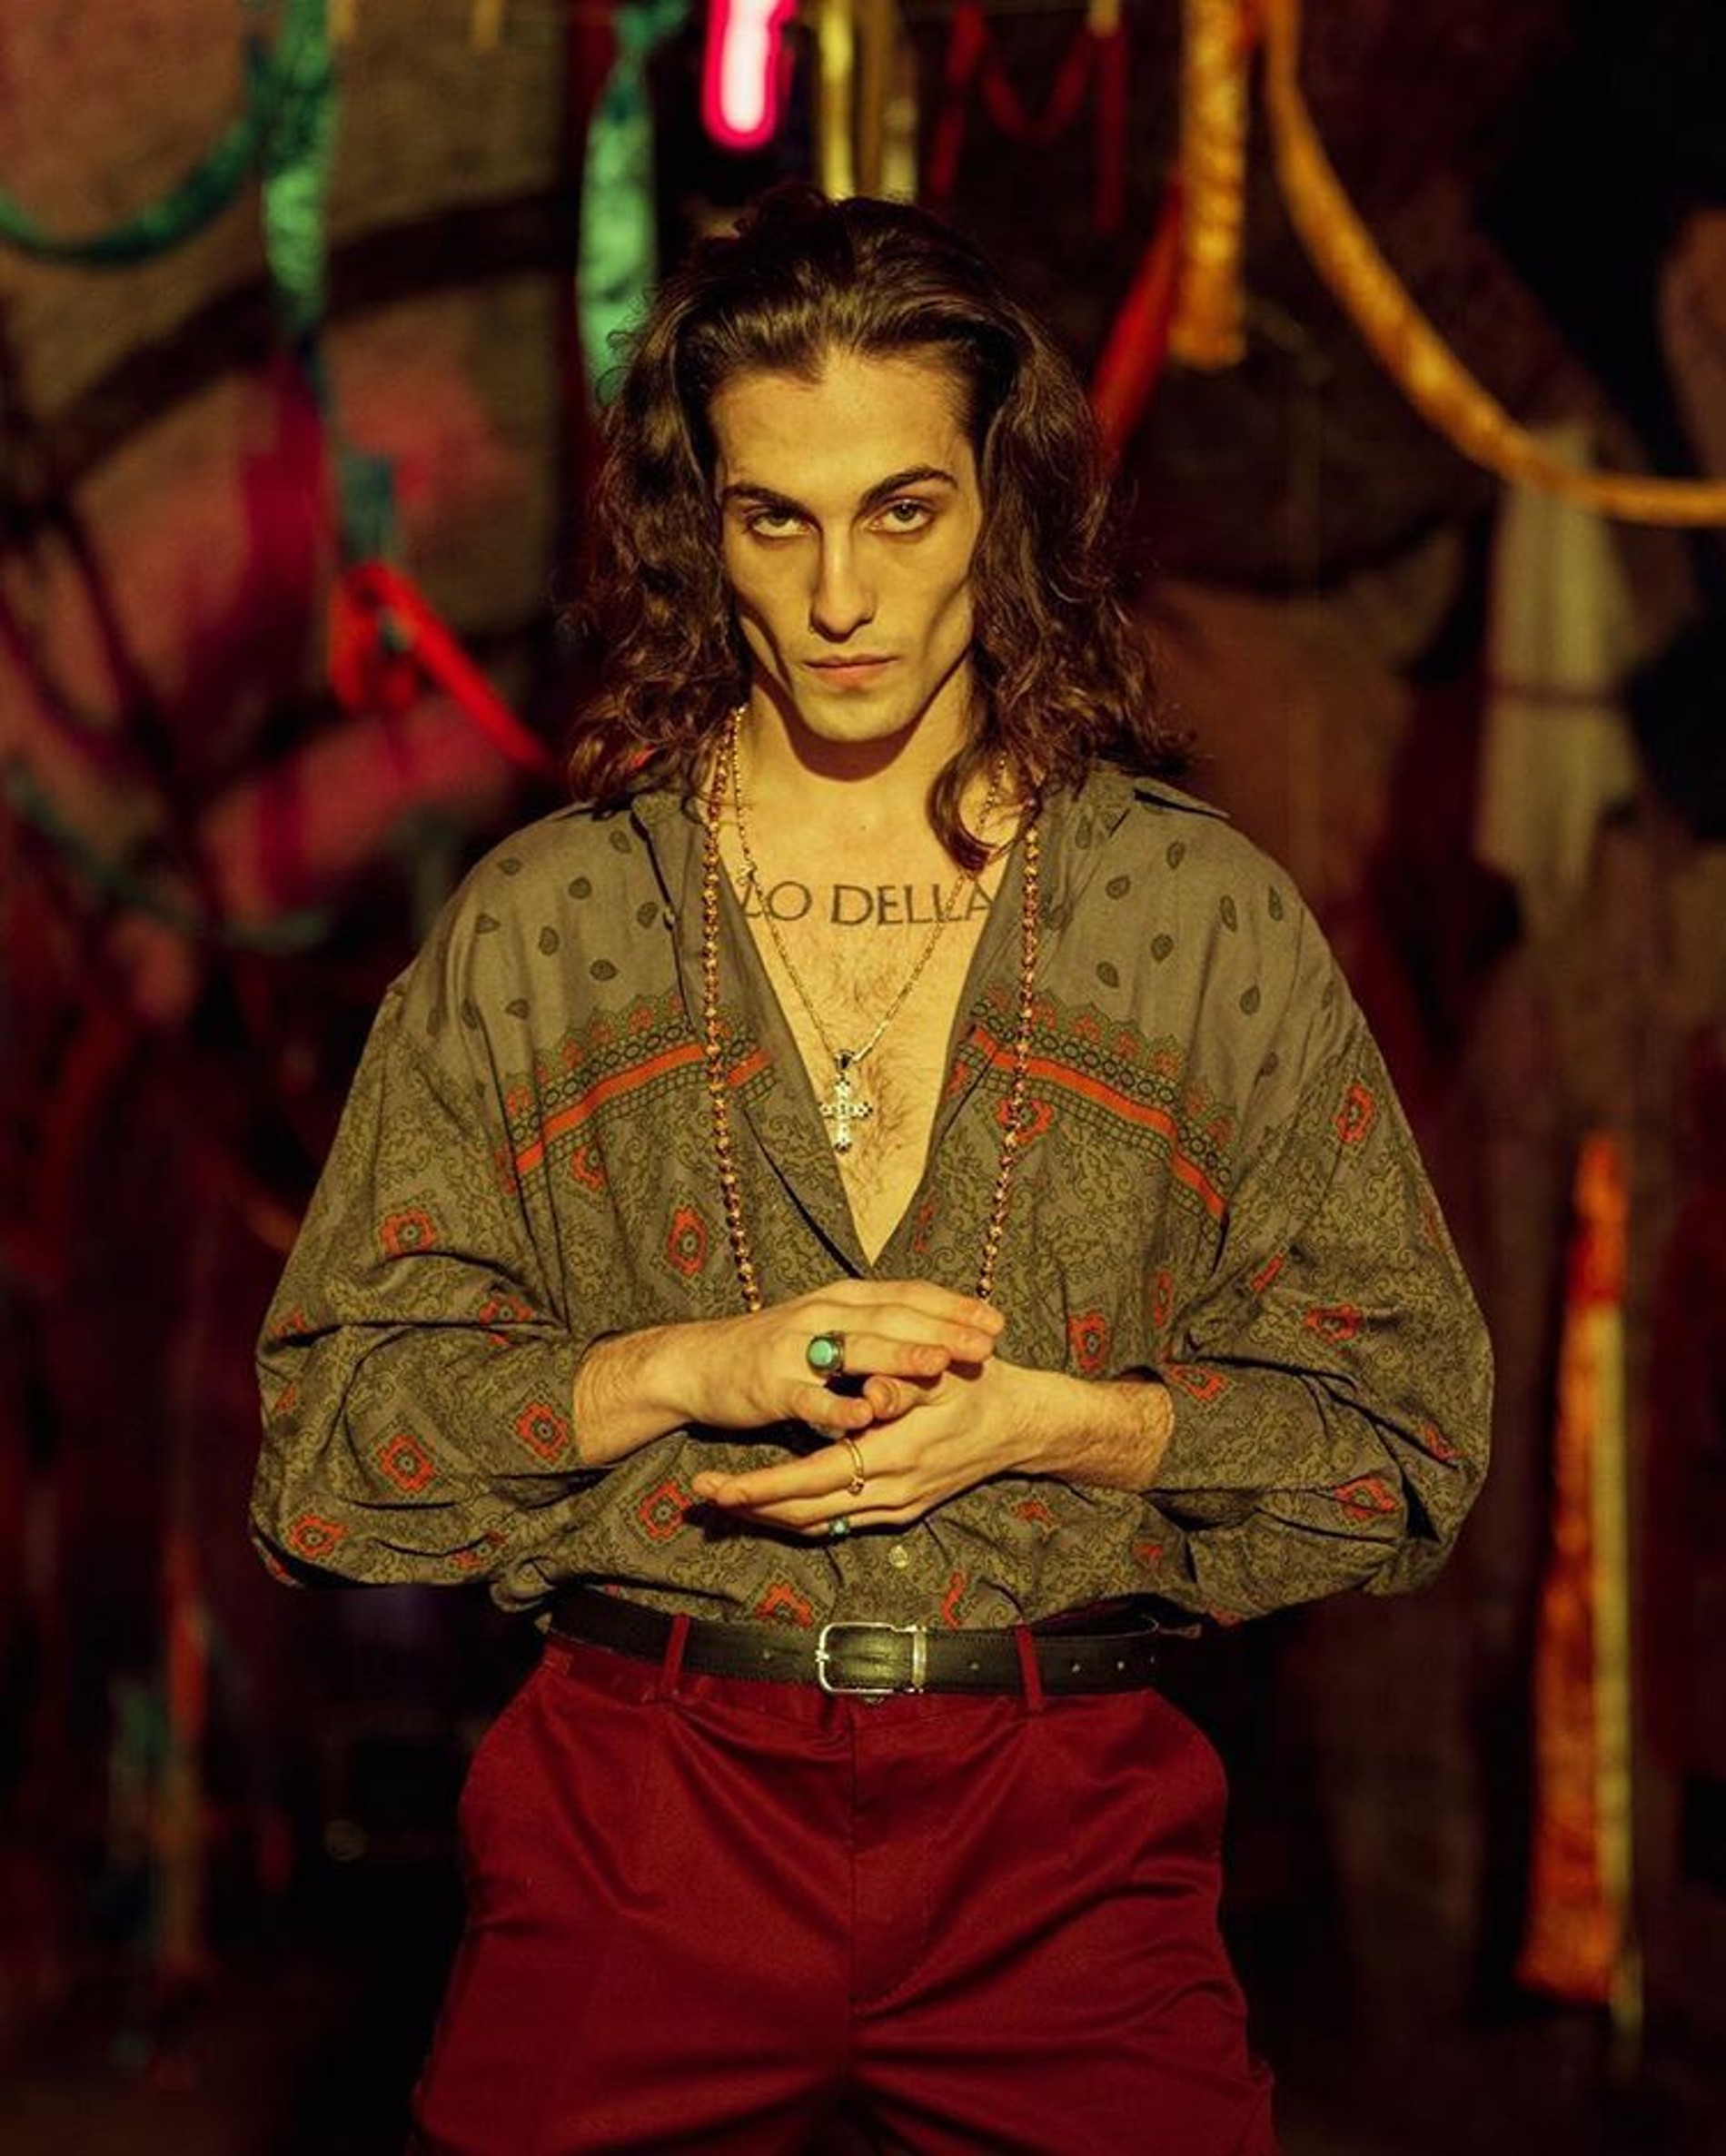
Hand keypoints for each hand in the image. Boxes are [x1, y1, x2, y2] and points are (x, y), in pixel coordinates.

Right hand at [570, 1278, 1002, 1467]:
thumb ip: (873, 1324)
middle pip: (891, 1316)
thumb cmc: (773, 1349)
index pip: (907, 1294)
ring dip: (899, 1354)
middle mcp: (822, 1314)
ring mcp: (795, 1348)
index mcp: (841, 1298)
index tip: (996, 1320)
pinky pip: (810, 1397)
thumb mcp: (826, 1324)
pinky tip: (868, 1415)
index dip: (952, 1306)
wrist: (697, 1363)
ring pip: (855, 1349)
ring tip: (940, 1363)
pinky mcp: (771, 1385)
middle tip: (987, 1343)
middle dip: (942, 1328)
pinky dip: (839, 1405)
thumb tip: (934, 1326)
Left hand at [689, 1353, 1034, 1533]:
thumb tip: (868, 1392)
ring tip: (725, 1501)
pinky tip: (774, 1506)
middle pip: (804, 1513)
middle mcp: (891, 1491)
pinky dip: (802, 1517)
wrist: (1020, 1425)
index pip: (812, 1480)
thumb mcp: (943, 1375)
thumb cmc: (977, 1387)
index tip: (720, 1486)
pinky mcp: (902, 1510)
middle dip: (750, 1506)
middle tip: (701, 1496)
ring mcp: (897, 1506)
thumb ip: (901, 1384)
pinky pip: (840, 1523)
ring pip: (819, 1523)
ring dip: (770, 1516)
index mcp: (894, 1454)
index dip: (763, 1487)